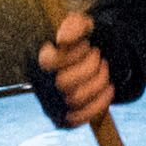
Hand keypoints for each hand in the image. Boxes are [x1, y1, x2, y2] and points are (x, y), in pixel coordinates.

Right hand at [36, 5, 114, 124]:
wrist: (94, 60)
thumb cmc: (84, 41)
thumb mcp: (81, 25)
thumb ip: (74, 26)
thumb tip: (63, 42)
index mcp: (37, 60)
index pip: (49, 62)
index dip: (74, 54)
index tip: (87, 45)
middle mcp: (39, 84)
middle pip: (64, 83)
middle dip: (90, 68)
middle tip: (99, 58)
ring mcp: (49, 104)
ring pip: (75, 100)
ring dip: (98, 82)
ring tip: (104, 70)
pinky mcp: (62, 119)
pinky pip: (78, 119)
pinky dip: (99, 103)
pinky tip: (109, 88)